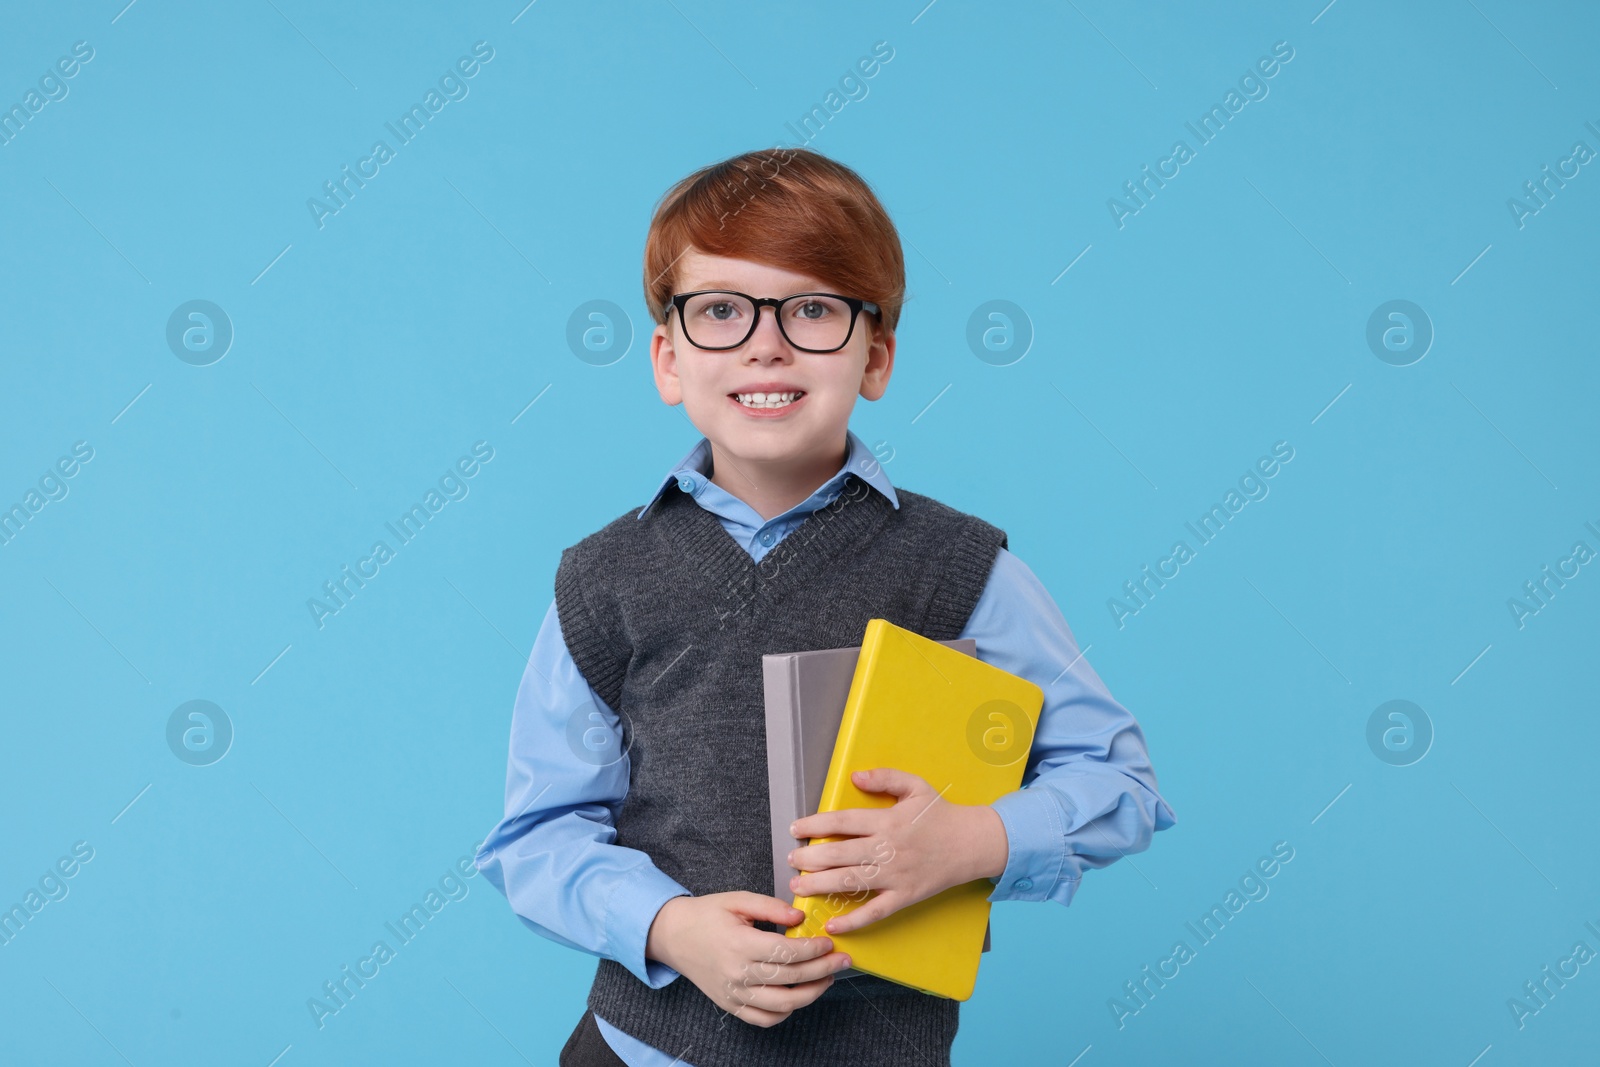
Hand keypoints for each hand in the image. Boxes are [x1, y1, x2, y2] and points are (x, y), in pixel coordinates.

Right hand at [644, 892, 851, 1027]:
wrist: (673, 936)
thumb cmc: (706, 915)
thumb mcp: (737, 899)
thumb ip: (771, 907)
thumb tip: (800, 918)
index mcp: (739, 943)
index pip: (787, 952)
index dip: (814, 949)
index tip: (829, 942)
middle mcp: (737, 973)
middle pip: (791, 978)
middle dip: (823, 969)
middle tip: (842, 960)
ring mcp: (734, 993)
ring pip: (782, 1005)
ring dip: (812, 993)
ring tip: (827, 978)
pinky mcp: (730, 1006)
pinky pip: (764, 1019)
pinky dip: (786, 1012)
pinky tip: (798, 996)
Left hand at [787, 768, 1008, 935]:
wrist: (974, 843)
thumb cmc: (941, 814)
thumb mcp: (916, 786)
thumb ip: (885, 777)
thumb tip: (854, 777)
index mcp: (887, 820)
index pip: (842, 822)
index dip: (815, 824)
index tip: (795, 827)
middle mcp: (888, 849)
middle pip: (840, 854)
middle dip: (810, 858)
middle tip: (791, 859)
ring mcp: (896, 875)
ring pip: (851, 882)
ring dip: (820, 885)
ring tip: (798, 886)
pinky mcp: (905, 896)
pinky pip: (875, 912)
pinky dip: (853, 920)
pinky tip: (832, 924)